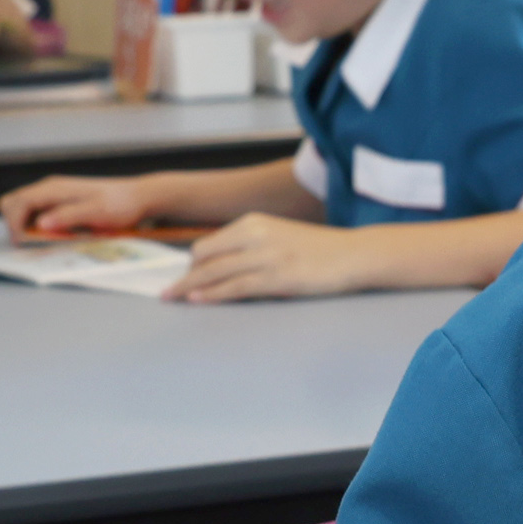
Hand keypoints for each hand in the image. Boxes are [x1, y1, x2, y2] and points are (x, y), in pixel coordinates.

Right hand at [0, 174, 161, 238]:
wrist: (137, 197)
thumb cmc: (119, 204)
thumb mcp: (95, 212)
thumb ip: (67, 216)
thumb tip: (40, 224)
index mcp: (54, 188)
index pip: (17, 203)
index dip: (14, 224)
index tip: (23, 243)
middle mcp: (49, 188)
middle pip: (12, 203)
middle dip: (14, 224)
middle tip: (33, 242)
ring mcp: (53, 194)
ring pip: (22, 209)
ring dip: (26, 226)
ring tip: (47, 239)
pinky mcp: (59, 202)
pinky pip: (36, 213)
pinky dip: (37, 226)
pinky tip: (55, 235)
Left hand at [173, 214, 371, 302]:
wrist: (351, 254)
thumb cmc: (316, 249)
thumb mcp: (277, 236)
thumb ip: (249, 247)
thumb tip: (218, 268)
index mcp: (253, 222)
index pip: (208, 244)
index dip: (192, 264)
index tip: (182, 278)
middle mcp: (255, 235)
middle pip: (204, 257)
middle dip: (185, 277)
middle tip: (170, 292)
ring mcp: (265, 256)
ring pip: (214, 273)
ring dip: (189, 288)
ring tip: (173, 298)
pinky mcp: (276, 277)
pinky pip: (235, 287)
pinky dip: (213, 294)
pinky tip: (199, 300)